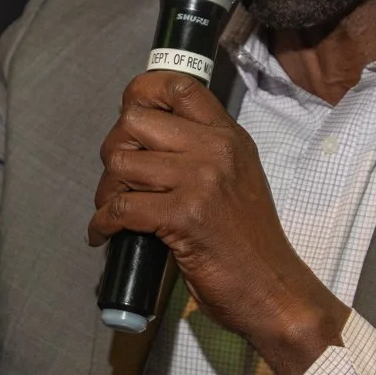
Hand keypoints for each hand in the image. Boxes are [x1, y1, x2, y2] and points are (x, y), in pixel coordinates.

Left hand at [87, 73, 348, 374]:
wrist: (273, 289)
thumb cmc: (250, 242)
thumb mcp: (237, 179)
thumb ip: (203, 153)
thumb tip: (147, 141)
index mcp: (229, 136)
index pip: (179, 85)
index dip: (142, 91)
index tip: (126, 114)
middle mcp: (215, 149)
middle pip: (135, 121)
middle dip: (115, 148)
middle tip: (119, 179)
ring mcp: (200, 181)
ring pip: (121, 161)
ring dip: (106, 189)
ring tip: (112, 208)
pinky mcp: (183, 216)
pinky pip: (121, 206)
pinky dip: (102, 222)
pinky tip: (104, 234)